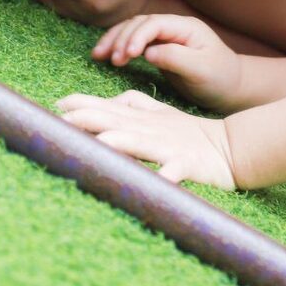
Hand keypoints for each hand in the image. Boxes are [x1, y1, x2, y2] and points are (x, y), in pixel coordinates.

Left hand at [56, 89, 235, 187]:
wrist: (231, 146)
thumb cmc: (187, 132)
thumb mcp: (157, 113)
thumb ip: (129, 104)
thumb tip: (91, 103)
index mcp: (140, 118)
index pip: (105, 107)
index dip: (80, 105)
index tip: (54, 106)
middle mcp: (149, 130)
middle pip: (115, 121)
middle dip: (88, 121)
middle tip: (61, 122)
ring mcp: (168, 147)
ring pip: (140, 143)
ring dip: (121, 143)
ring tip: (102, 144)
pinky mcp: (187, 165)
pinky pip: (176, 171)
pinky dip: (167, 176)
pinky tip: (159, 182)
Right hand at [92, 14, 243, 112]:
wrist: (230, 87)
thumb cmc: (220, 78)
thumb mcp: (202, 70)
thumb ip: (176, 59)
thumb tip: (148, 53)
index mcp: (186, 27)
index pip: (155, 23)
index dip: (138, 36)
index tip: (128, 55)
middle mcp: (173, 28)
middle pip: (139, 24)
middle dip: (121, 38)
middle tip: (111, 60)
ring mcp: (164, 37)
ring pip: (132, 30)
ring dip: (114, 40)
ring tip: (98, 56)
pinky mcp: (158, 49)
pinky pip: (133, 43)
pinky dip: (118, 48)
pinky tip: (106, 57)